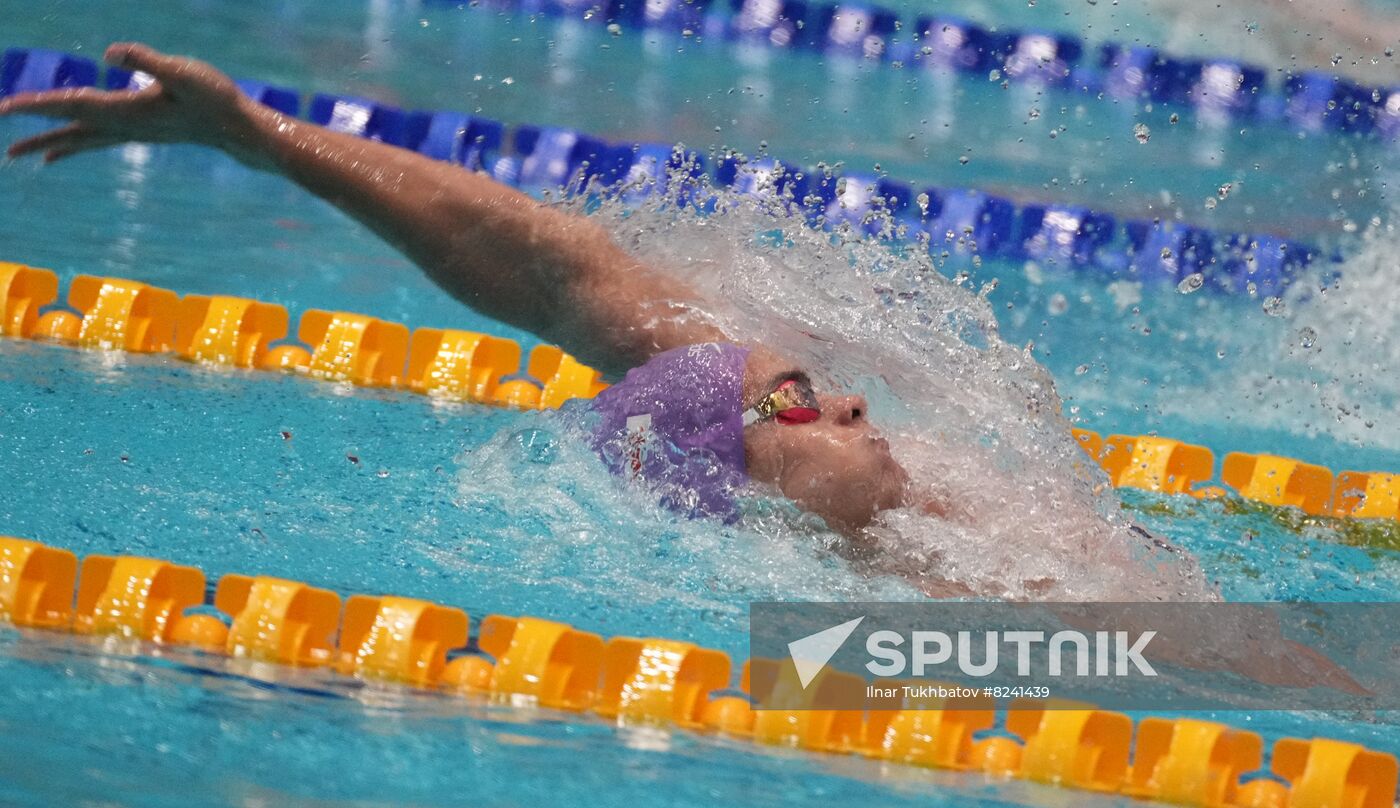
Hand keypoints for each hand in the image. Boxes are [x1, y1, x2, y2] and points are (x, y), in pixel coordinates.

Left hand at [0, 42, 254, 162]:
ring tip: (23, 154)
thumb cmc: (215, 97)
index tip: (4, 108)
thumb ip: (145, 60)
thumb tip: (108, 54)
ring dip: (51, 144)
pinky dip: (76, 145)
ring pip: (83, 139)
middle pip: (71, 130)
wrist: (239, 127)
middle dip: (35, 132)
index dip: (37, 105)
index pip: (72, 106)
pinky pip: (98, 140)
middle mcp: (126, 126)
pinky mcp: (142, 131)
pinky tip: (61, 153)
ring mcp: (133, 132)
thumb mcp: (182, 71)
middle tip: (4, 149)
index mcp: (127, 110)